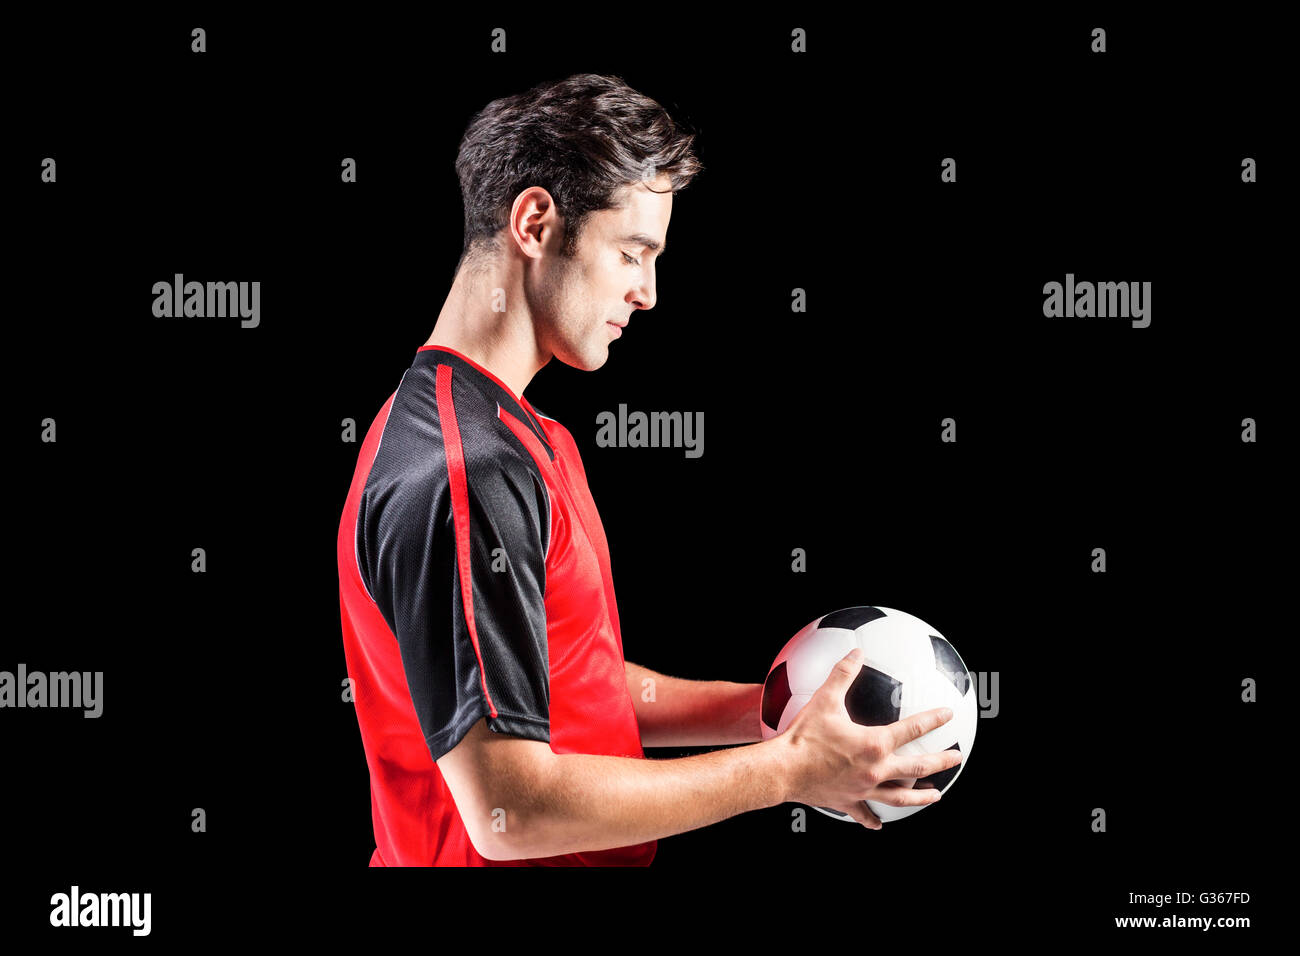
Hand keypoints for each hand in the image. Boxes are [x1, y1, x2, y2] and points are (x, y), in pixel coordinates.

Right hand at [776, 647, 963, 828]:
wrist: (783, 770)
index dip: (933, 720)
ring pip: (900, 796)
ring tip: (936, 795)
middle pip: (917, 767)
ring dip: (921, 796)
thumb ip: (843, 674)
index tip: (948, 715)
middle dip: (941, 761)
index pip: (912, 729)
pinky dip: (873, 820)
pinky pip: (865, 814)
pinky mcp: (848, 802)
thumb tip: (856, 652)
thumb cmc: (804, 736)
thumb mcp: (824, 700)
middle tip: (956, 757)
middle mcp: (875, 769)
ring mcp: (863, 789)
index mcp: (874, 744)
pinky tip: (878, 825)